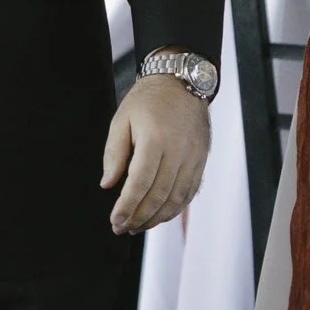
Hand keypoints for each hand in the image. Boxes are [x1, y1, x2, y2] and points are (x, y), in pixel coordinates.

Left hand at [102, 74, 209, 234]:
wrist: (182, 82)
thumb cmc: (148, 100)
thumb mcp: (122, 120)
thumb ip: (114, 154)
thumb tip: (108, 185)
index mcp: (155, 139)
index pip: (140, 182)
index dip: (127, 206)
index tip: (115, 221)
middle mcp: (178, 151)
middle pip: (159, 195)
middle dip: (140, 217)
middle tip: (123, 228)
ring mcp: (194, 157)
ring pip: (177, 198)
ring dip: (157, 217)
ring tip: (139, 226)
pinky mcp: (201, 160)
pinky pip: (190, 192)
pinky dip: (175, 208)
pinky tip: (160, 215)